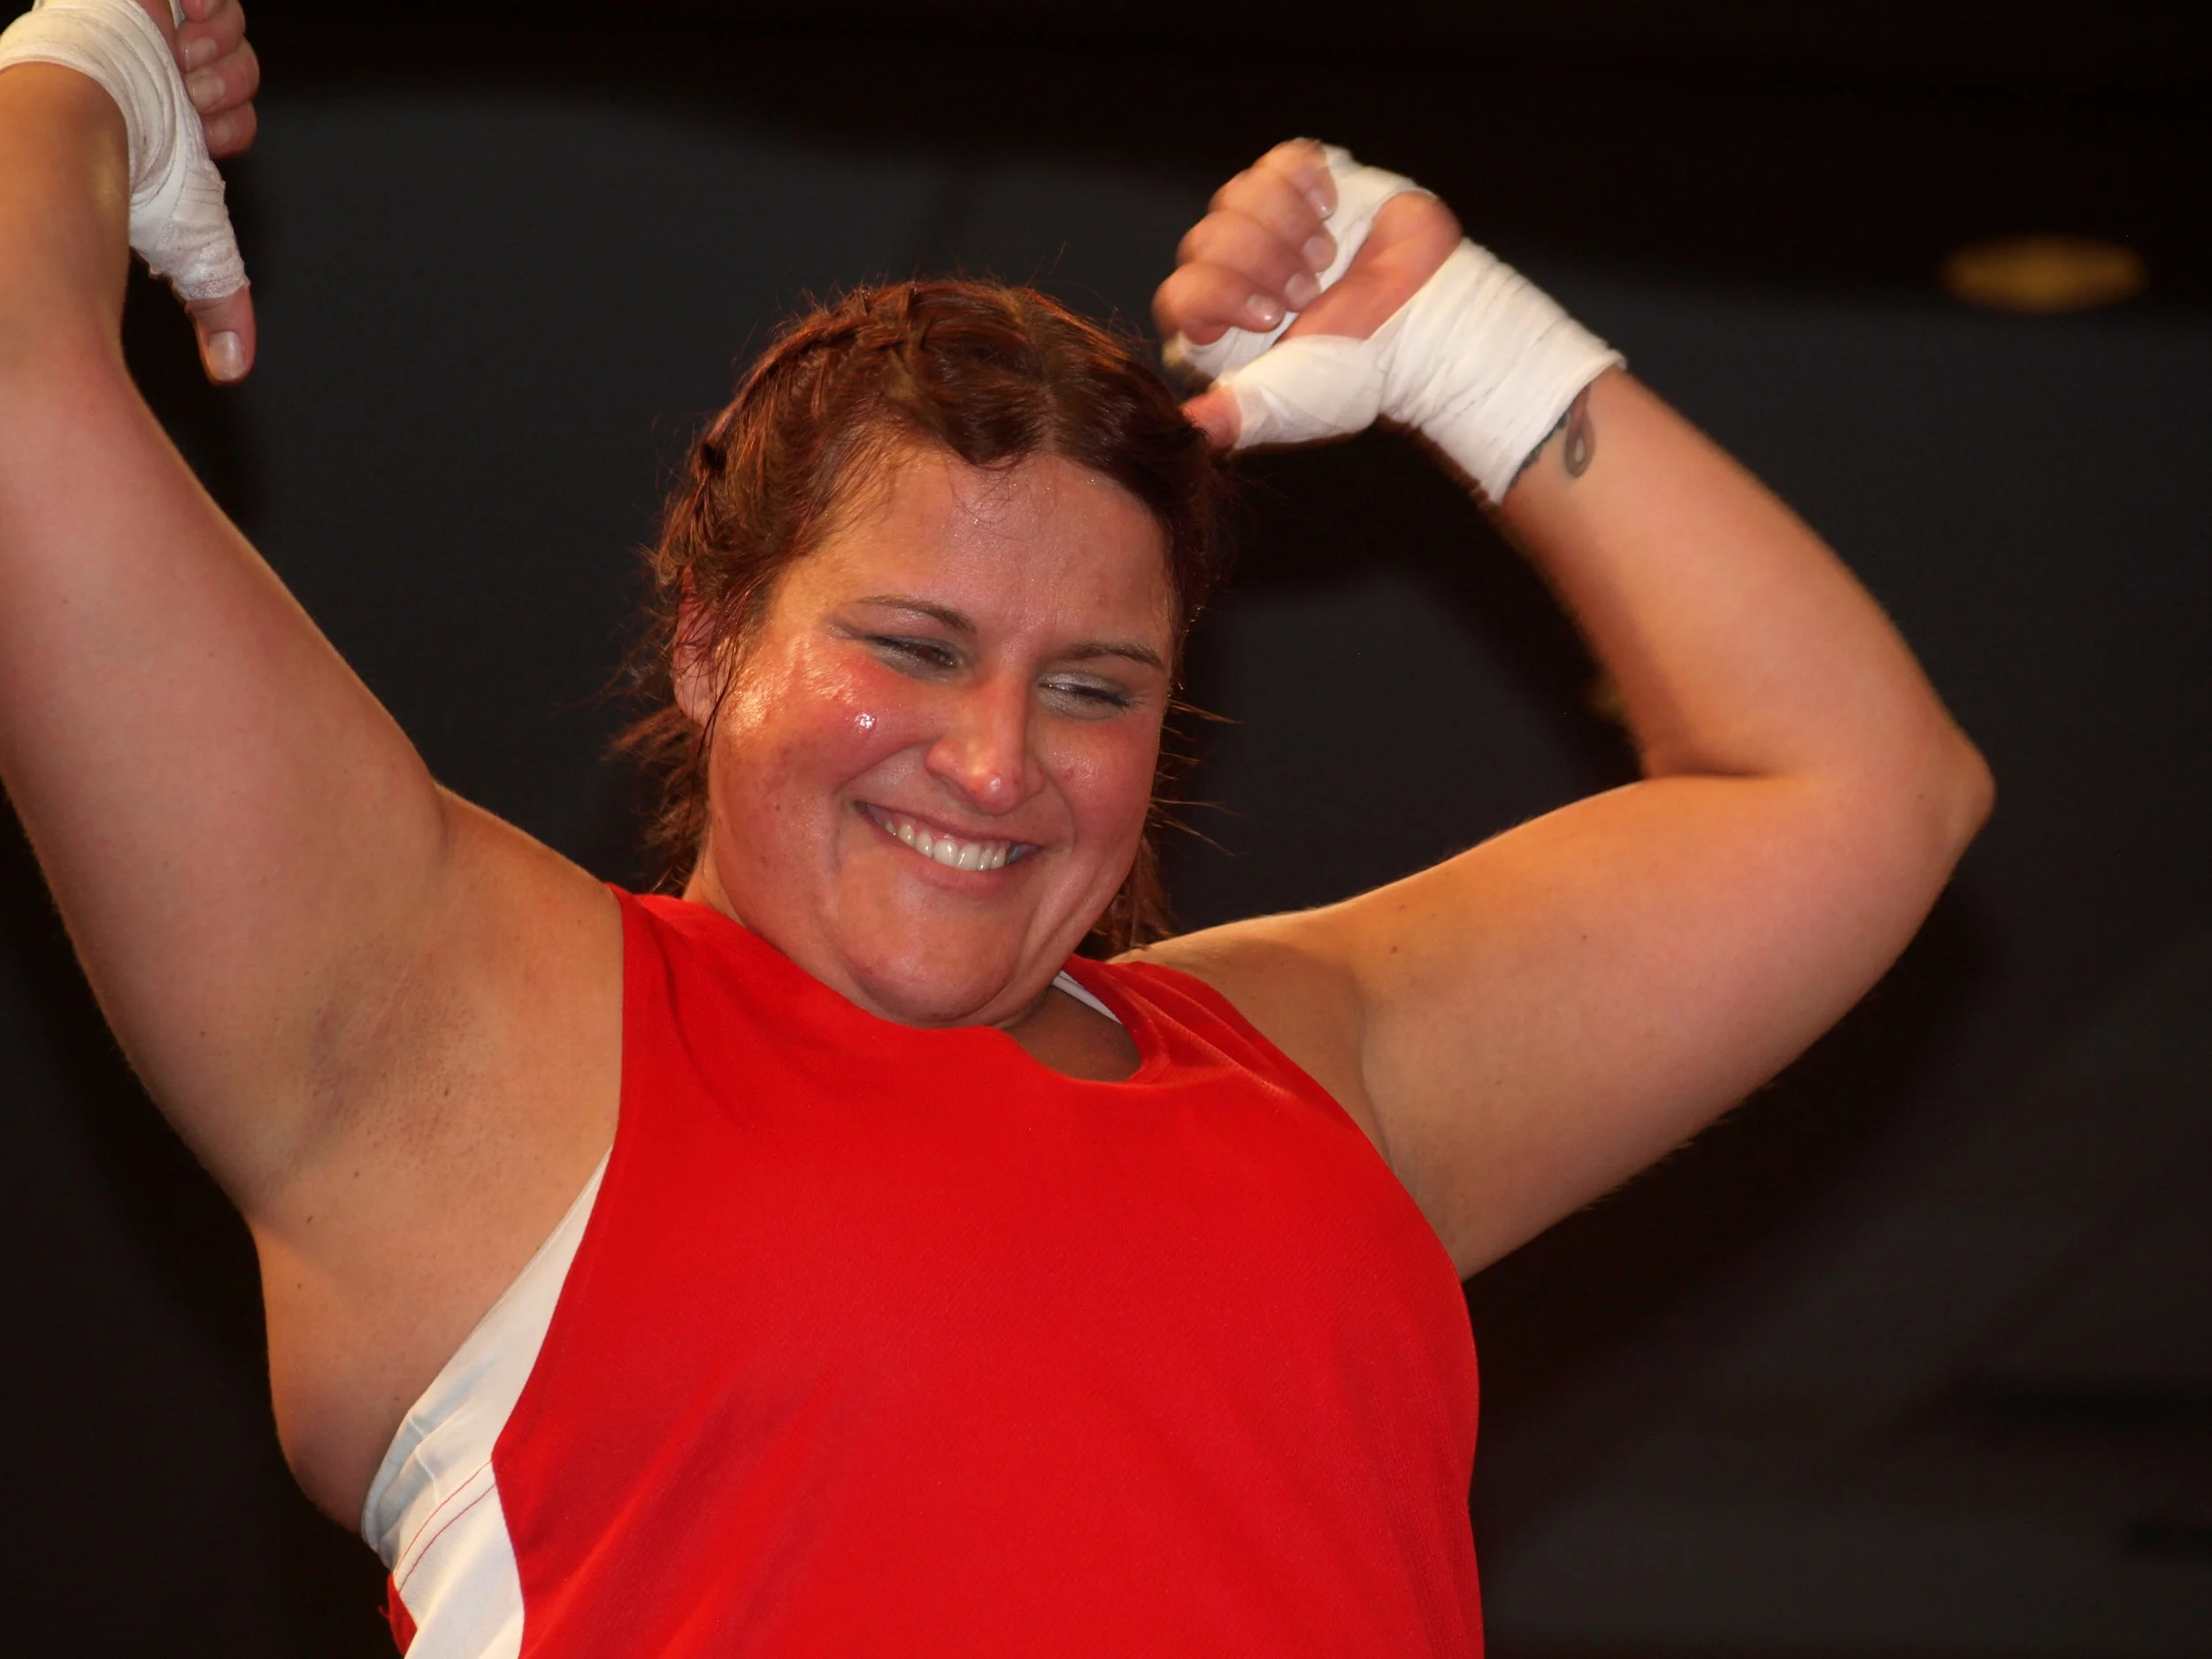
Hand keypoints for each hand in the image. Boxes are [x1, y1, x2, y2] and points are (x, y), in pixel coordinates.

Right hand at [133, 0, 258, 379]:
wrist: (77, 111)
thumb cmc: (112, 177)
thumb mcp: (190, 247)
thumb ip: (219, 303)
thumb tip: (235, 371)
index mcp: (178, 128)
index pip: (237, 119)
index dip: (232, 128)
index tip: (200, 140)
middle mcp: (168, 82)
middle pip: (239, 74)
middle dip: (225, 95)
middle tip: (191, 107)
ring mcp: (157, 37)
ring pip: (231, 36)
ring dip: (217, 59)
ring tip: (179, 71)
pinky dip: (208, 10)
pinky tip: (180, 31)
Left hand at [1153, 140, 1461, 448]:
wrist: (1425, 327)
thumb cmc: (1358, 374)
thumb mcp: (1290, 407)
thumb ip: (1236, 414)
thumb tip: (1187, 426)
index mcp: (1217, 330)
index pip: (1180, 296)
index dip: (1219, 294)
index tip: (1273, 315)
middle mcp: (1231, 276)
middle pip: (1205, 240)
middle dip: (1263, 263)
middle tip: (1309, 291)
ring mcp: (1265, 228)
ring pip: (1238, 196)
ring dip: (1287, 227)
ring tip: (1326, 258)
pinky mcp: (1304, 189)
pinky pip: (1279, 161)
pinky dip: (1306, 182)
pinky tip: (1330, 210)